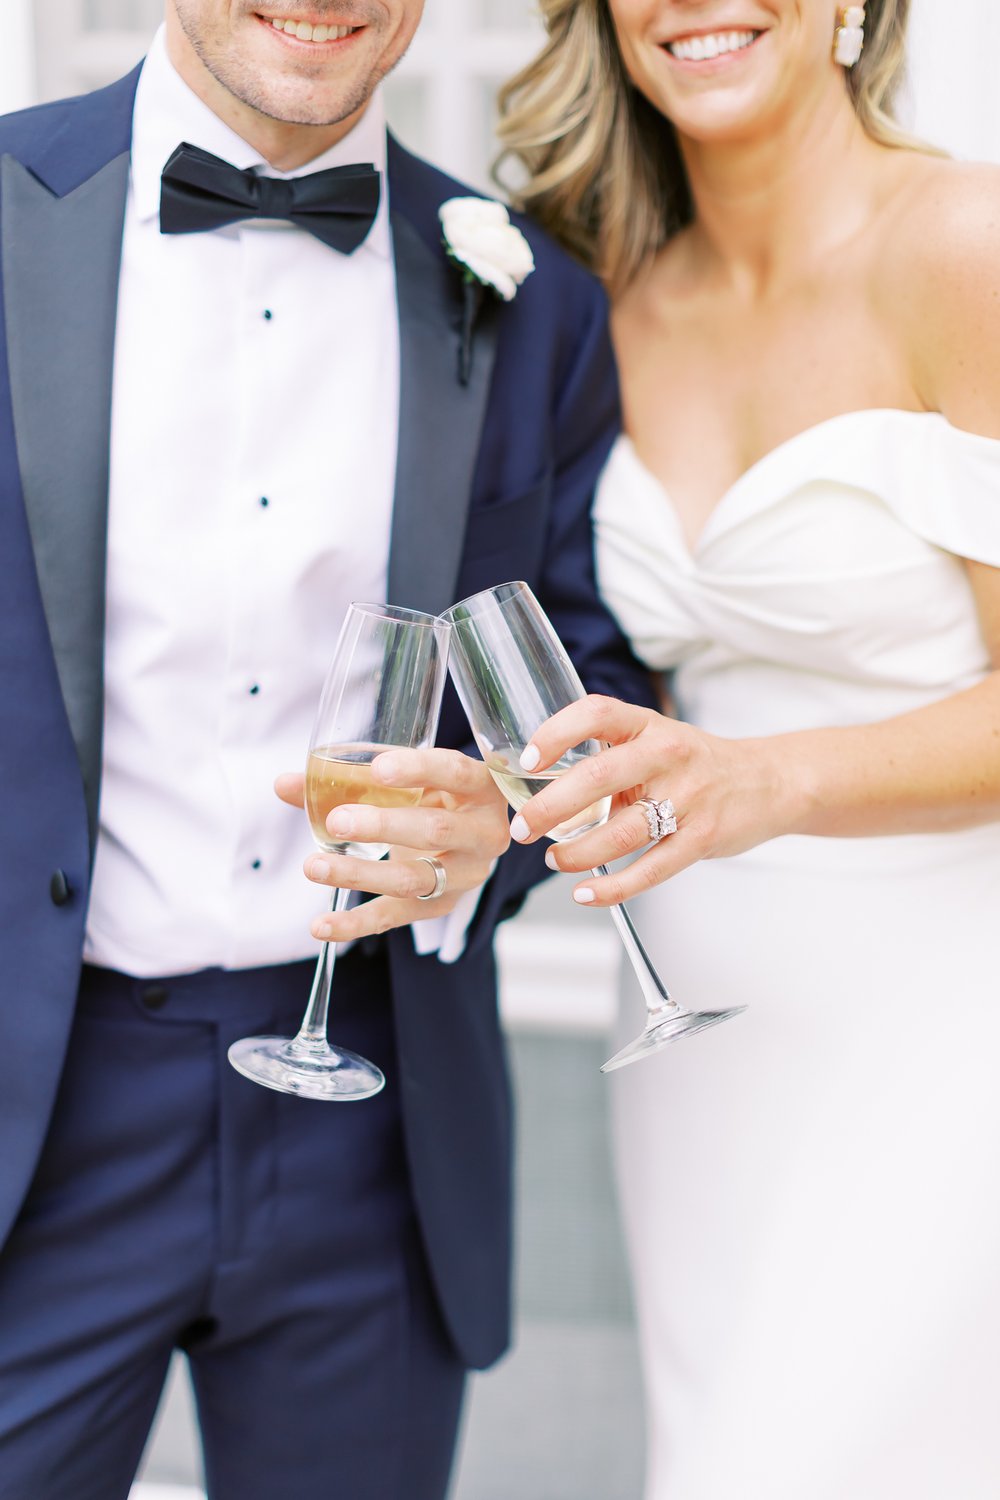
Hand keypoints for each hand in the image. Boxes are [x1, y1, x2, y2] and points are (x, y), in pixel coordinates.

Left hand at [275, 748, 510, 941]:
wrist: (467, 836)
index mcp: (481, 787)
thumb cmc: (432, 794)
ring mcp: (465, 876)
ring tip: (314, 866)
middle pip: (436, 831)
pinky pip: (396, 916)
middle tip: (336, 821)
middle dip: (383, 826)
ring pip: (414, 879)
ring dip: (360, 873)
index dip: (419, 770)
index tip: (378, 768)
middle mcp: (483, 834)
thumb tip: (284, 785)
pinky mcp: (440, 906)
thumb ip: (353, 776)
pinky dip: (355, 923)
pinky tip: (321, 925)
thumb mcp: (408, 778)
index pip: (455, 773)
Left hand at [508, 695, 800, 904]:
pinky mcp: (702, 838)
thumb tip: (541, 784)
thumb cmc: (697, 764)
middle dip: (550, 807)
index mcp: (648, 725)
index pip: (596, 714)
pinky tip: (586, 892)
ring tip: (554, 860)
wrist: (768, 782)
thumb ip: (609, 756)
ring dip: (577, 852)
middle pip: (599, 778)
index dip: (555, 733)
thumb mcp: (656, 740)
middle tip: (523, 828)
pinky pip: (651, 869)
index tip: (527, 761)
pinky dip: (613, 887)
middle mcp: (668, 755)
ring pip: (622, 831)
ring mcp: (689, 798)